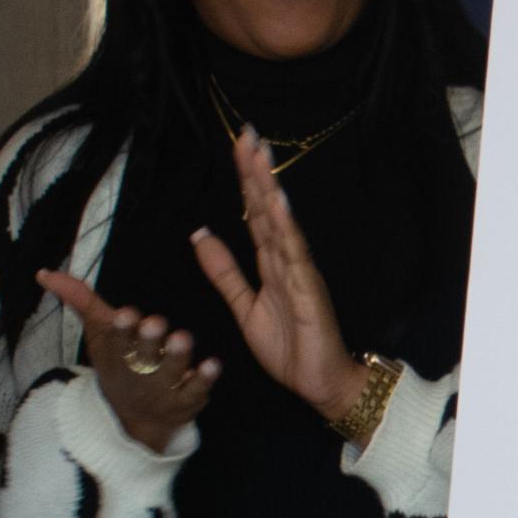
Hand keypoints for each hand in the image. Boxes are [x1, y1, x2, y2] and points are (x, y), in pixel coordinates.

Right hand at [40, 270, 221, 452]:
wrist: (133, 422)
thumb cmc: (118, 365)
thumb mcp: (99, 335)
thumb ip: (80, 300)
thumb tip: (44, 272)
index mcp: (117, 353)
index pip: (116, 340)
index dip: (121, 330)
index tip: (126, 314)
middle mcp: (140, 370)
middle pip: (143, 356)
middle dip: (148, 341)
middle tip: (155, 324)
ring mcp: (164, 388)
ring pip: (171, 371)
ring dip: (177, 356)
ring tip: (183, 339)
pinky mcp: (187, 400)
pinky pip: (196, 390)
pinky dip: (205, 379)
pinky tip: (213, 364)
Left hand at [190, 128, 366, 423]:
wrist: (318, 383)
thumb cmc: (290, 347)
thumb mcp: (244, 307)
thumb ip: (224, 271)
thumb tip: (199, 234)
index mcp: (270, 262)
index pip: (254, 213)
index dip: (245, 181)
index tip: (238, 147)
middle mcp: (286, 259)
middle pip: (266, 208)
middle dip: (256, 172)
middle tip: (247, 134)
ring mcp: (299, 271)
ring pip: (280, 223)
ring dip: (269, 188)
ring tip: (259, 156)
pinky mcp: (308, 289)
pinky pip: (294, 253)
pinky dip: (285, 226)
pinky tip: (277, 203)